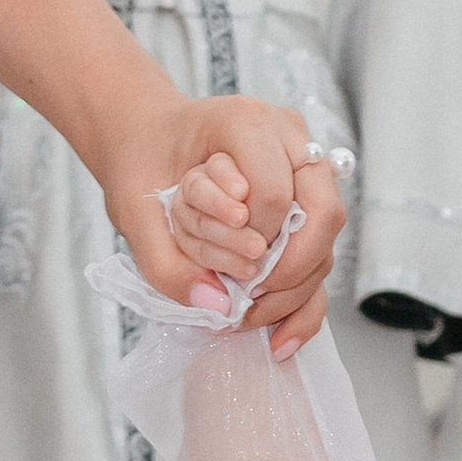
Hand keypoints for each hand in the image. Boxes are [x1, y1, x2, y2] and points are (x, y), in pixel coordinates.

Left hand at [101, 98, 346, 357]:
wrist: (148, 143)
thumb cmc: (141, 164)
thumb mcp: (133, 212)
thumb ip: (165, 262)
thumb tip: (216, 305)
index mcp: (245, 121)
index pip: (274, 192)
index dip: (254, 240)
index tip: (226, 266)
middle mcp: (288, 136)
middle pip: (323, 212)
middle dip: (288, 270)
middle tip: (247, 299)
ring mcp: (306, 164)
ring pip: (328, 237)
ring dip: (293, 289)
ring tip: (249, 317)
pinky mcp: (309, 197)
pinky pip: (322, 252)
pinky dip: (304, 300)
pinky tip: (281, 339)